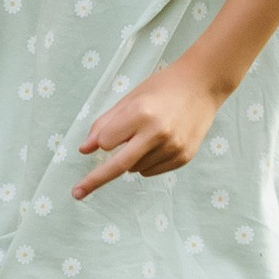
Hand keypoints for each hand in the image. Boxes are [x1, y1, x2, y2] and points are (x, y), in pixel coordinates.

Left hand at [73, 59, 223, 197]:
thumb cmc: (161, 88)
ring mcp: (173, 147)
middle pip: (119, 165)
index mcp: (142, 114)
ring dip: (130, 159)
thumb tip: (84, 150)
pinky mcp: (183, 158)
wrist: (202, 85)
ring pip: (134, 168)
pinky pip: (150, 171)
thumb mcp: (130, 99)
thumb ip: (105, 124)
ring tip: (147, 135)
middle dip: (95, 180)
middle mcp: (158, 133)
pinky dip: (146, 162)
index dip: (104, 139)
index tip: (94, 147)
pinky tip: (159, 143)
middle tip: (76, 194)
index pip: (107, 141)